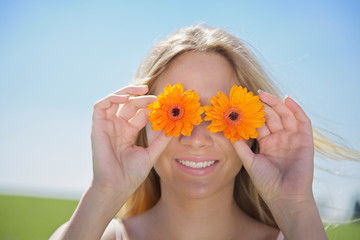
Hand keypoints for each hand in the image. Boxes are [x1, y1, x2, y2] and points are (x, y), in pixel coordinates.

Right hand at [91, 85, 170, 200]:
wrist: (117, 187)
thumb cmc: (132, 174)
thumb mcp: (152, 153)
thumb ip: (161, 140)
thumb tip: (174, 125)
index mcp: (129, 132)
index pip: (140, 113)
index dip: (151, 106)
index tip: (165, 104)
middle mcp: (118, 127)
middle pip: (130, 104)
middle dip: (144, 99)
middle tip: (157, 98)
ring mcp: (107, 126)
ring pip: (115, 100)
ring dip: (129, 92)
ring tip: (144, 90)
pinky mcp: (97, 126)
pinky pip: (101, 105)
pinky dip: (112, 97)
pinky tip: (127, 97)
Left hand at [232, 92, 313, 205]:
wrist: (284, 197)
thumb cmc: (267, 182)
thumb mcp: (250, 162)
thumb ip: (240, 147)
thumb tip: (228, 131)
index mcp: (268, 143)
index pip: (261, 124)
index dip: (252, 113)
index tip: (242, 103)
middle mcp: (280, 139)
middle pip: (272, 117)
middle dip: (263, 105)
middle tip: (252, 95)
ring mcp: (293, 139)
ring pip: (285, 116)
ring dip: (276, 104)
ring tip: (263, 94)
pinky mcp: (305, 141)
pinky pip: (302, 122)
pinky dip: (296, 110)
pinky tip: (287, 99)